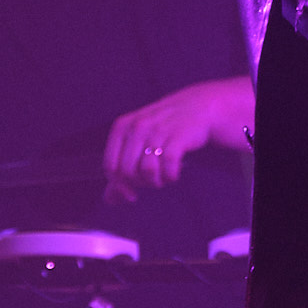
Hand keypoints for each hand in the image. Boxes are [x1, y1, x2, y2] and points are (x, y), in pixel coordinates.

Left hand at [103, 76, 255, 202]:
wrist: (197, 107)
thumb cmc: (162, 129)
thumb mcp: (137, 143)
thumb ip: (120, 170)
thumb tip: (110, 200)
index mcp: (122, 127)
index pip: (110, 167)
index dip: (119, 186)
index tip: (131, 193)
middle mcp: (138, 127)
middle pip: (128, 172)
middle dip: (140, 184)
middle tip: (152, 180)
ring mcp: (158, 131)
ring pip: (148, 171)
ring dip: (157, 182)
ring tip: (163, 177)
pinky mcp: (178, 136)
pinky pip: (168, 167)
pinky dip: (170, 177)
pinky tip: (173, 174)